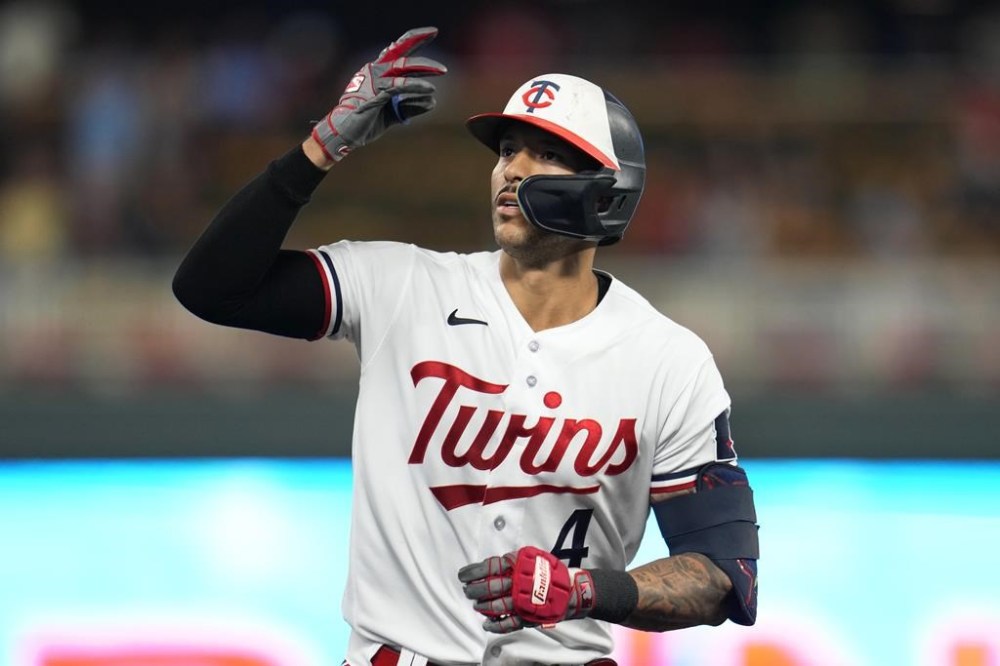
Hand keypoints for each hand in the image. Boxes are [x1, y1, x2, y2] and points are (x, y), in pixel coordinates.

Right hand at [311, 26, 446, 161]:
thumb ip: (411, 106)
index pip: (396, 50)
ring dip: (424, 68)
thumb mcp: (393, 112)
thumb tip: (433, 102)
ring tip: (443, 70)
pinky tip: (430, 89)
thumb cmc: (366, 121)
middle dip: (418, 40)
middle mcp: (374, 69)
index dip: (414, 39)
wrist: (345, 133)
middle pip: (400, 50)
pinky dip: (416, 87)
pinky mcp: (376, 92)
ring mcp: (374, 79)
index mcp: (377, 71)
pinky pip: (399, 86)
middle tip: (435, 35)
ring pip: (402, 66)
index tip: (432, 33)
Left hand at [457, 546, 595, 632]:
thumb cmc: (549, 572)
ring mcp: (524, 601)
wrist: (571, 590)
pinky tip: (487, 624)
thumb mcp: (530, 558)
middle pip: (491, 587)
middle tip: (467, 591)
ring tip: (476, 605)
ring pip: (497, 605)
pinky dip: (496, 625)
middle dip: (475, 590)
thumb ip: (511, 562)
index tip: (463, 575)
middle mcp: (520, 583)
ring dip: (483, 606)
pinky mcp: (528, 616)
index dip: (474, 572)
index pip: (490, 567)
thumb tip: (488, 567)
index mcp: (519, 566)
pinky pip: (509, 623)